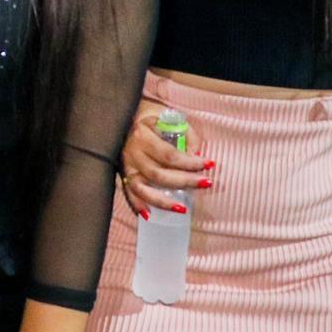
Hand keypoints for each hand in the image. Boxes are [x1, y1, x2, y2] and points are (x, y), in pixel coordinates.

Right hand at [119, 97, 212, 218]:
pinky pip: (128, 193)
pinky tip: (149, 215)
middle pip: (159, 174)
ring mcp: (126, 166)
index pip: (170, 155)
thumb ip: (187, 136)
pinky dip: (137, 206)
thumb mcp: (170, 117)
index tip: (210, 164)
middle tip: (206, 183)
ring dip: (163, 201)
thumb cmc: (151, 116)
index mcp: (143, 136)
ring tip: (183, 209)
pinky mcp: (122, 174)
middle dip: (185, 181)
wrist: (124, 115)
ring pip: (143, 189)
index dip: (191, 163)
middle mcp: (132, 153)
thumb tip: (198, 156)